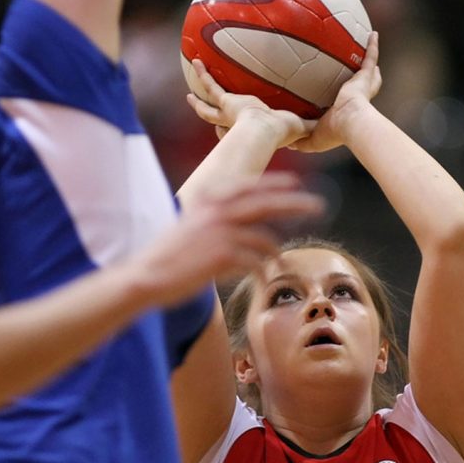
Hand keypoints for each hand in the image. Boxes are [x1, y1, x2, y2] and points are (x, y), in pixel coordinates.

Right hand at [131, 172, 323, 306]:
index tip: (294, 184)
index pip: (248, 186)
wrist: (145, 275)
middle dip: (295, 203)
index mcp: (207, 199)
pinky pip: (255, 262)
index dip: (274, 184)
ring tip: (282, 263)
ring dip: (276, 252)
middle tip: (318, 206)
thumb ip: (211, 219)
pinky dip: (261, 270)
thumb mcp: (187, 225)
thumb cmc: (165, 255)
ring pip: (264, 238)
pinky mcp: (224, 256)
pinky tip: (263, 278)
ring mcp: (221, 232)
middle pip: (266, 203)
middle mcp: (216, 211)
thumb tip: (237, 223)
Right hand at [186, 59, 312, 146]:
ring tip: (188, 94)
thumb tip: (331, 121)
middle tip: (200, 113)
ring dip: (198, 101)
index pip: (235, 135)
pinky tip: (196, 61)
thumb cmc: (282, 134)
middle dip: (209, 118)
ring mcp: (227, 114)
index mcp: (250, 133)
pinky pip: (211, 85)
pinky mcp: (225, 102)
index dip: (229, 134)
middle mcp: (234, 126)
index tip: (227, 131)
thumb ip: (312, 123)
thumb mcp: (300, 127)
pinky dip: (204, 74)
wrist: (265, 133)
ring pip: (208, 108)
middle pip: (216, 124)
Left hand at [290, 31, 382, 153]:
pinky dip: (373, 46)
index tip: (343, 92)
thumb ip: (302, 139)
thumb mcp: (313, 138)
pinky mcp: (366, 77)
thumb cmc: (334, 132)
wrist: (350, 124)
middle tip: (363, 69)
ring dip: (369, 59)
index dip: (346, 97)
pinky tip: (373, 34)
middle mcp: (358, 97)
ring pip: (368, 70)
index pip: (347, 102)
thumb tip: (288, 143)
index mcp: (347, 110)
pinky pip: (370, 57)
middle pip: (363, 84)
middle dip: (365, 77)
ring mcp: (363, 85)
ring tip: (368, 46)